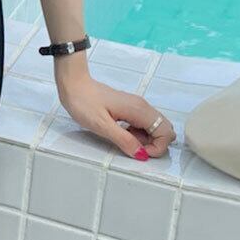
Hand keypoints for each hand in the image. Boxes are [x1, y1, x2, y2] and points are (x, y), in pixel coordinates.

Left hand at [56, 70, 176, 159]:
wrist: (73, 84)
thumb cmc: (83, 102)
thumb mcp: (102, 125)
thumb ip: (124, 140)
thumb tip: (142, 155)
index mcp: (139, 109)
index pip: (166, 133)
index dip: (157, 148)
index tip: (139, 151)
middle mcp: (141, 106)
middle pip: (164, 129)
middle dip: (154, 144)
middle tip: (133, 146)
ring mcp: (135, 105)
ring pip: (154, 127)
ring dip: (145, 139)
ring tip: (124, 137)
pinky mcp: (128, 107)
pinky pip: (142, 123)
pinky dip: (137, 132)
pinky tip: (121, 131)